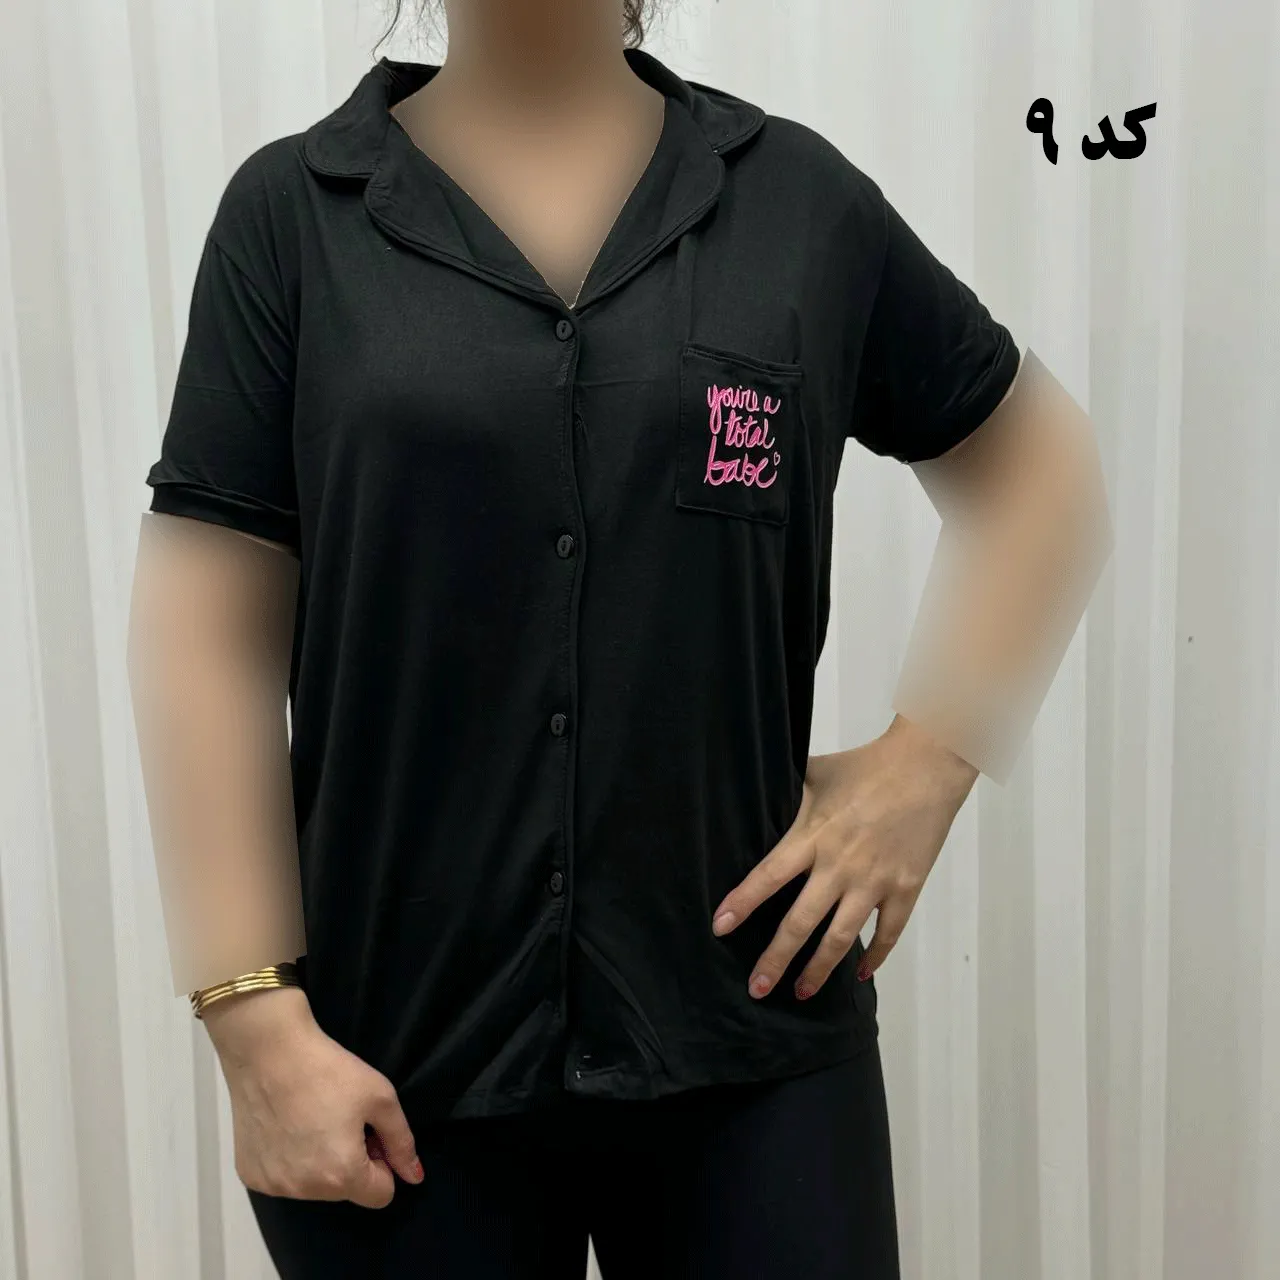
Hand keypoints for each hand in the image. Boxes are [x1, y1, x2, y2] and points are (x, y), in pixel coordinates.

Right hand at [204, 986, 423, 1207]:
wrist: (267, 1051)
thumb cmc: (329, 1070)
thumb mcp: (380, 1097)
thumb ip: (401, 1141)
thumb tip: (413, 1176)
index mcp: (341, 1175)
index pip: (381, 1195)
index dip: (382, 1162)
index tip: (368, 1132)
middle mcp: (305, 1190)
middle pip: (346, 1191)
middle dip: (351, 1163)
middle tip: (340, 1120)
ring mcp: (273, 1186)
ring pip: (314, 1188)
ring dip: (320, 1164)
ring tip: (312, 1119)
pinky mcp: (250, 1175)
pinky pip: (284, 1179)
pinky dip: (290, 1160)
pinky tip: (286, 1125)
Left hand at [710, 715, 978, 998]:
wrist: (926, 767)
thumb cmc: (865, 767)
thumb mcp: (814, 774)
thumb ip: (785, 793)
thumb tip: (749, 793)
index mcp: (814, 836)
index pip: (769, 876)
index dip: (743, 902)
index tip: (720, 927)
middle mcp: (840, 865)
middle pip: (800, 922)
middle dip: (776, 959)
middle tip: (757, 988)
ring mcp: (875, 881)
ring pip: (840, 938)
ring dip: (818, 970)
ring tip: (800, 992)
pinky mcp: (905, 888)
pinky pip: (888, 933)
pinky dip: (874, 957)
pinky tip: (860, 974)